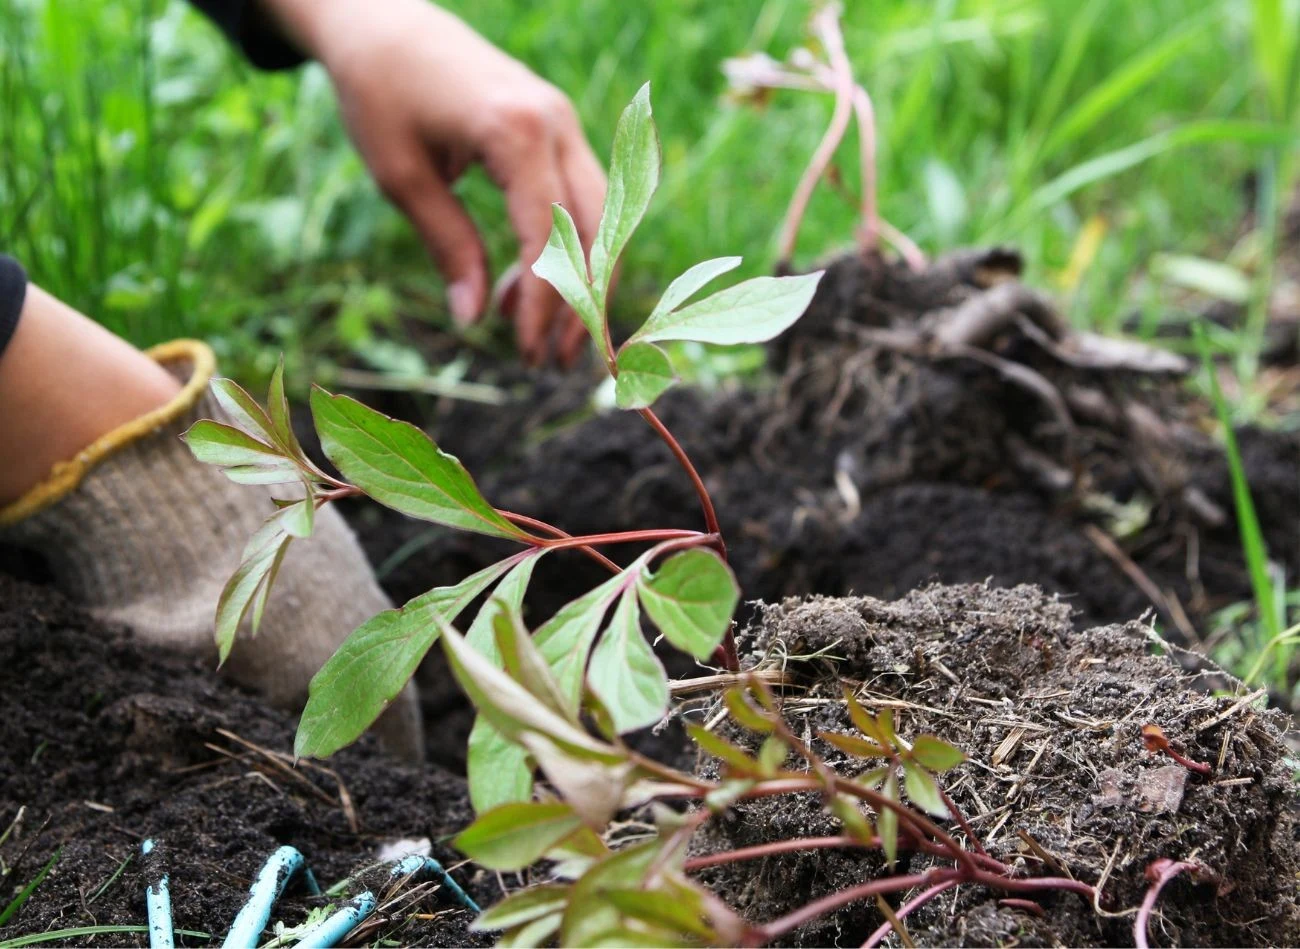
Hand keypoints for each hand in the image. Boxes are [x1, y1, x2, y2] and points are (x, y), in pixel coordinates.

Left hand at [266, 0, 605, 365]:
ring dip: (579, 282)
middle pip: (595, 231)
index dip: (544, 304)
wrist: (381, 21)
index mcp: (516, 131)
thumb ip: (448, 247)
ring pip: (600, 218)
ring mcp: (563, 123)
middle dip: (580, 304)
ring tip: (539, 336)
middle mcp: (556, 123)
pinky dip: (564, 249)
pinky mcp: (557, 129)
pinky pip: (581, 200)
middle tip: (551, 363)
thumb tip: (474, 321)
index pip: (549, 237)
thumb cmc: (381, 93)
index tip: (527, 354)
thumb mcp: (402, 178)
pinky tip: (524, 285)